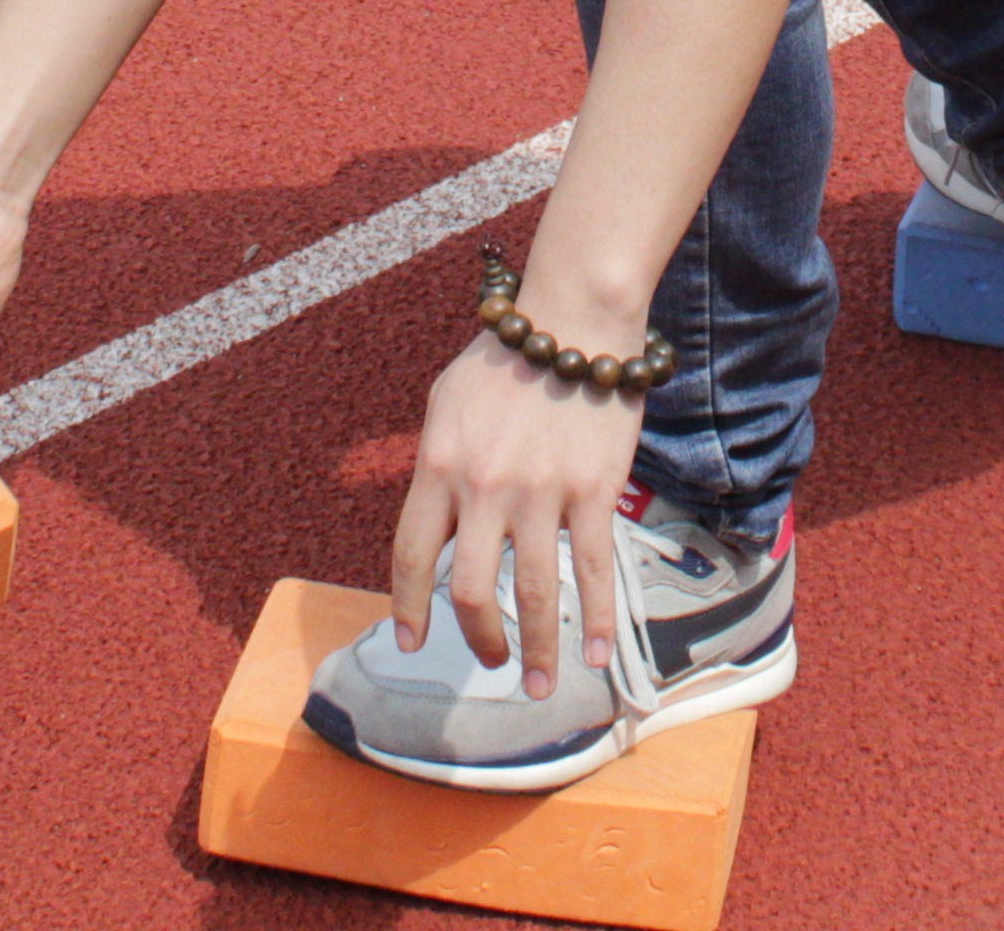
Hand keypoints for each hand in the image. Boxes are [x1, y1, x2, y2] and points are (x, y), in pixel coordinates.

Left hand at [389, 328, 642, 695]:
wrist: (573, 318)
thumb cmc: (505, 357)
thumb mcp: (445, 403)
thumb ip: (436, 464)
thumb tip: (434, 521)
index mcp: (439, 465)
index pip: (414, 555)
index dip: (409, 607)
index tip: (411, 642)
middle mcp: (483, 486)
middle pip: (471, 591)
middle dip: (478, 640)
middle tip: (490, 661)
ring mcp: (540, 491)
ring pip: (532, 593)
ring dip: (537, 650)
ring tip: (541, 685)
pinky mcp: (592, 490)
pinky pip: (592, 568)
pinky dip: (593, 618)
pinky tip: (594, 653)